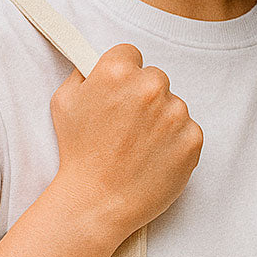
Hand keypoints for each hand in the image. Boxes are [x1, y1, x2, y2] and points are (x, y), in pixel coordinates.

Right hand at [50, 43, 203, 240]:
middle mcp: (150, 87)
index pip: (131, 54)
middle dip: (143, 97)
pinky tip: (153, 157)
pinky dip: (175, 142)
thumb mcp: (64, 102)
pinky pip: (188, 130)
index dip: (122, 75)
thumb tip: (94, 64)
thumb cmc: (78, 154)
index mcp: (117, 71)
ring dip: (160, 120)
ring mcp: (175, 113)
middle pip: (155, 79)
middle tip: (126, 125)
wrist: (97, 202)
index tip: (118, 93)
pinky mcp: (192, 139)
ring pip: (173, 105)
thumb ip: (83, 74)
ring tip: (138, 146)